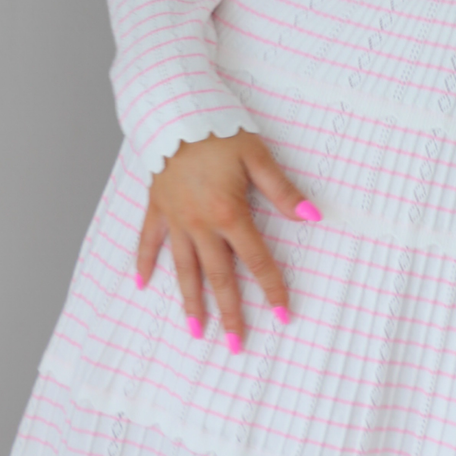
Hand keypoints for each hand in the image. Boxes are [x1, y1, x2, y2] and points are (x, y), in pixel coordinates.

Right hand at [135, 129, 319, 350]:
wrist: (174, 110)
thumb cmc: (219, 130)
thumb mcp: (257, 156)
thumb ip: (282, 191)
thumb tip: (312, 217)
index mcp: (229, 214)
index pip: (255, 260)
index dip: (271, 288)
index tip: (283, 315)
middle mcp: (199, 225)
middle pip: (217, 277)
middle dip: (229, 313)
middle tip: (236, 345)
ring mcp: (174, 219)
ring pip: (183, 270)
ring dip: (190, 302)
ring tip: (196, 331)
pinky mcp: (156, 208)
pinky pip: (148, 242)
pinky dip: (145, 264)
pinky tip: (143, 286)